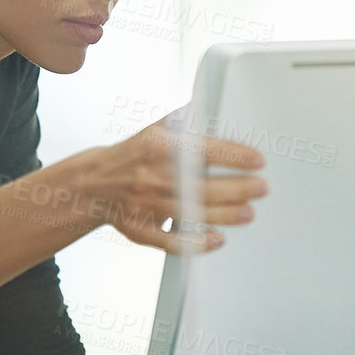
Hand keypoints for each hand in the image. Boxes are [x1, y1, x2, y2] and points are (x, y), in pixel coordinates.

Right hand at [90, 106, 267, 253]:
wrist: (92, 183)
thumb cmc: (132, 155)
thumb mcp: (154, 130)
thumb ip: (184, 122)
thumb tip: (213, 111)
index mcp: (158, 147)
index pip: (203, 150)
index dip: (234, 156)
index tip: (258, 160)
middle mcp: (152, 176)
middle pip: (201, 186)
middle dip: (237, 189)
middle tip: (261, 188)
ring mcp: (145, 205)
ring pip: (191, 214)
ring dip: (225, 216)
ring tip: (249, 213)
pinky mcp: (139, 229)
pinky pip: (171, 242)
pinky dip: (196, 243)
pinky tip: (218, 239)